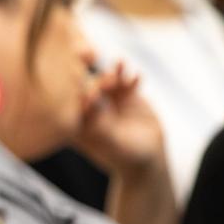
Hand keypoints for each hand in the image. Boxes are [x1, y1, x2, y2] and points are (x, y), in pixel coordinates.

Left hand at [75, 60, 166, 176]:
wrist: (148, 158)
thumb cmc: (127, 157)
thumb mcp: (114, 144)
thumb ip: (101, 124)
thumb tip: (90, 101)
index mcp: (79, 124)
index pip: (75, 107)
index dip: (82, 98)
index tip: (91, 95)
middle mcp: (90, 109)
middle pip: (90, 88)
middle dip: (98, 82)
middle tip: (109, 79)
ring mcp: (107, 100)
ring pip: (108, 81)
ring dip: (114, 73)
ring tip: (120, 65)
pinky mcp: (124, 94)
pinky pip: (127, 81)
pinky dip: (131, 77)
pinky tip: (137, 76)